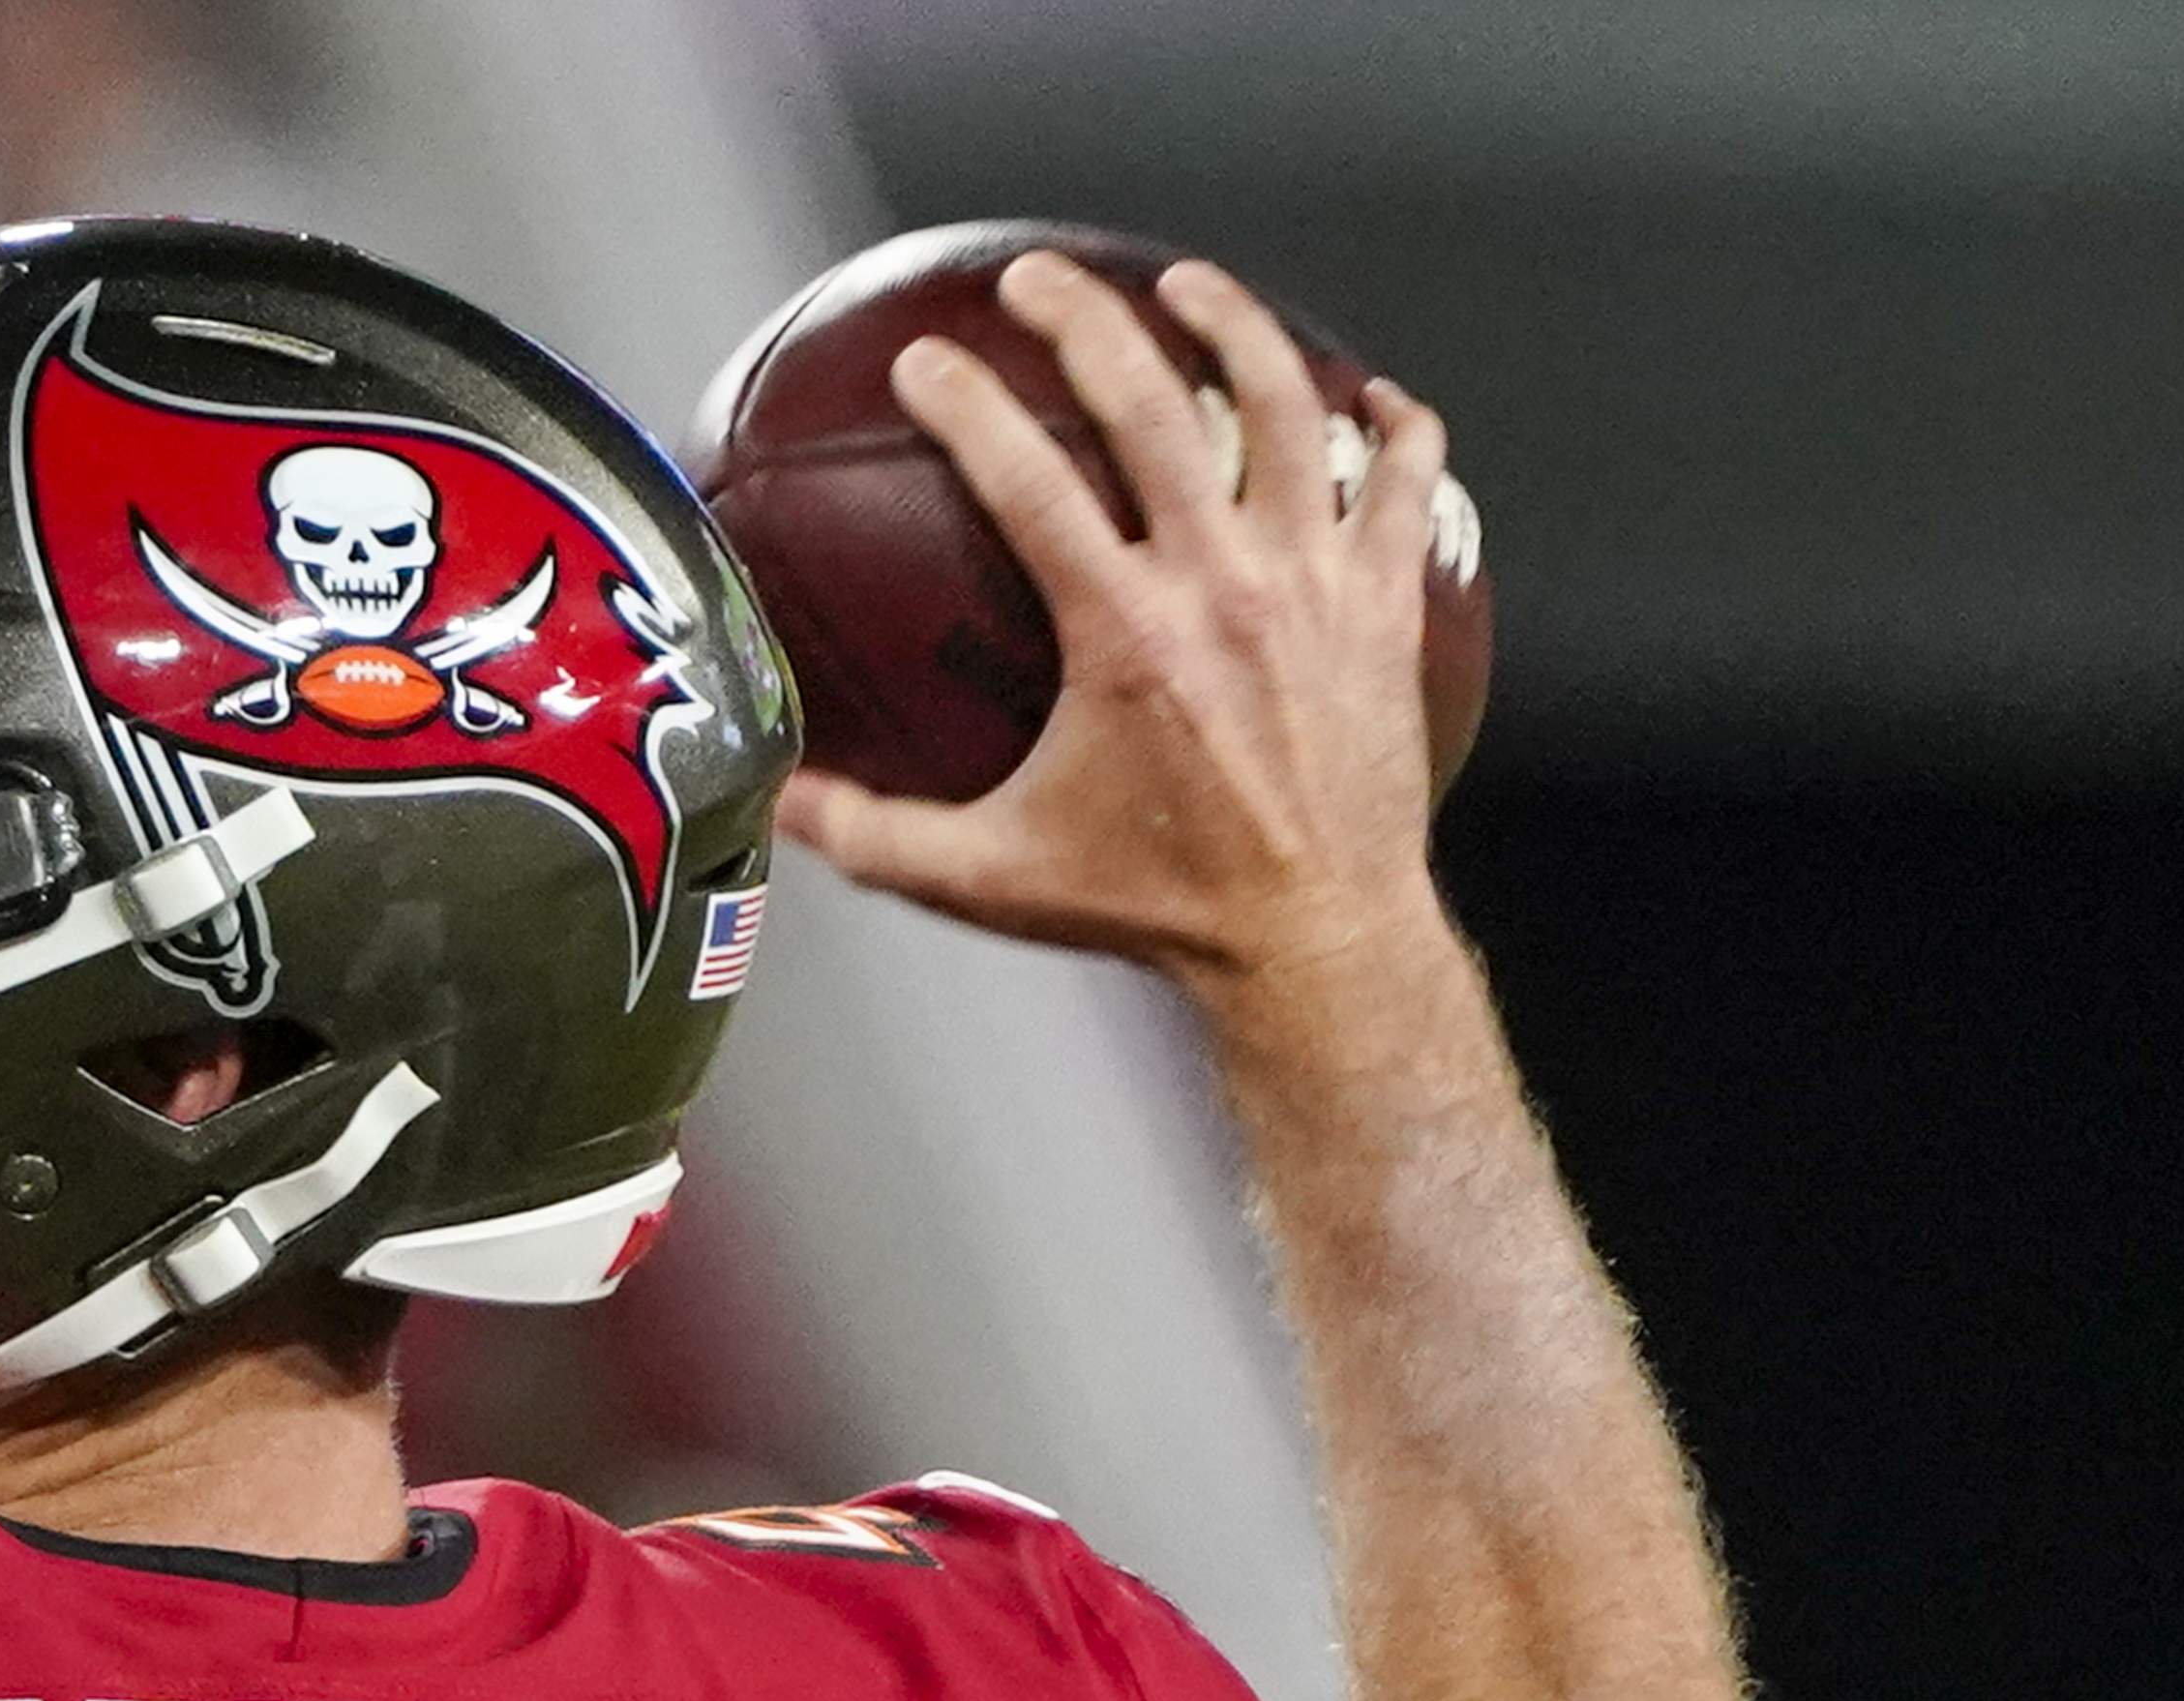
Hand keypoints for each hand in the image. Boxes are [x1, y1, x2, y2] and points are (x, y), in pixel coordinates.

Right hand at [770, 250, 1456, 1005]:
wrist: (1310, 937)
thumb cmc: (1152, 904)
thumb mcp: (989, 875)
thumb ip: (872, 833)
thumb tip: (776, 798)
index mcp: (1124, 636)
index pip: (1030, 481)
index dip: (969, 405)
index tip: (928, 360)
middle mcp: (1225, 585)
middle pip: (1156, 405)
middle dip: (1086, 318)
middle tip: (1034, 281)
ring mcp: (1317, 581)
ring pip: (1287, 406)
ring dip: (1233, 327)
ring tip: (1188, 286)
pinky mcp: (1388, 599)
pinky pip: (1407, 475)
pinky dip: (1391, 420)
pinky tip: (1360, 393)